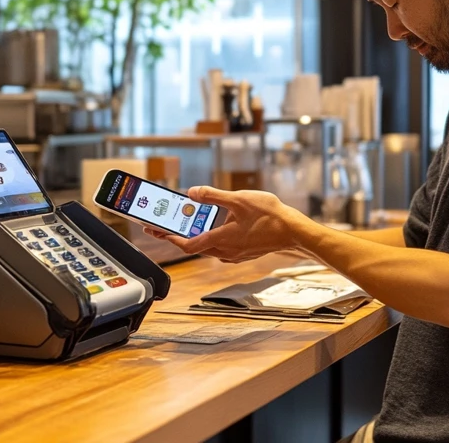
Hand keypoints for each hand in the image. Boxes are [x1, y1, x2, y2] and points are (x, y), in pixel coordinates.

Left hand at [143, 187, 311, 263]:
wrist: (294, 232)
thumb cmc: (270, 217)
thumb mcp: (239, 199)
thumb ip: (213, 196)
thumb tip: (191, 193)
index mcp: (221, 239)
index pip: (186, 243)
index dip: (167, 238)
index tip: (154, 231)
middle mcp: (225, 251)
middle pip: (194, 246)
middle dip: (176, 235)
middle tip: (161, 226)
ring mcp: (234, 254)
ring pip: (207, 247)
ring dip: (194, 236)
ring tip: (184, 222)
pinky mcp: (242, 253)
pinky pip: (220, 247)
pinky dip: (210, 237)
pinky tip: (213, 226)